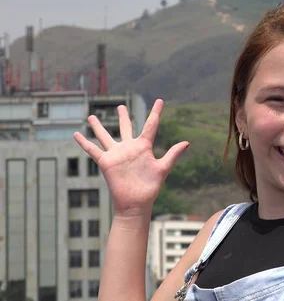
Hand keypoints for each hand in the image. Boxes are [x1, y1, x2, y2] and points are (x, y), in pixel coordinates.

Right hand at [73, 99, 188, 215]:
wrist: (136, 203)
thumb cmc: (151, 187)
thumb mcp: (163, 168)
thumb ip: (173, 154)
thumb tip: (187, 142)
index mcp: (144, 147)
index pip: (151, 125)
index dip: (156, 112)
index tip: (160, 100)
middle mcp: (129, 148)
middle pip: (125, 127)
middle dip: (123, 117)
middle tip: (120, 106)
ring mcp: (117, 154)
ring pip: (105, 136)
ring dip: (98, 126)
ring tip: (91, 116)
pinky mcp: (106, 162)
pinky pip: (92, 150)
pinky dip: (84, 142)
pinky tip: (76, 134)